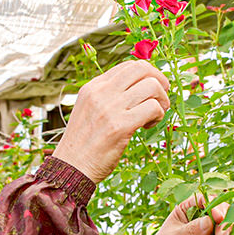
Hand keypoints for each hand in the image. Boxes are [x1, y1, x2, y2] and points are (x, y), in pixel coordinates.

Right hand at [52, 61, 169, 182]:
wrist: (71, 168)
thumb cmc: (84, 144)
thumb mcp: (90, 110)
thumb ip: (108, 97)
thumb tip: (137, 87)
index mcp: (93, 87)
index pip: (128, 66)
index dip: (147, 74)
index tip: (151, 90)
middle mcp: (101, 92)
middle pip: (142, 68)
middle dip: (160, 80)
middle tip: (161, 98)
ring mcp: (110, 108)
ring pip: (152, 86)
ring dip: (162, 101)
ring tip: (154, 116)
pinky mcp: (120, 126)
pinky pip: (153, 108)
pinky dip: (158, 116)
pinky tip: (147, 126)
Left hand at [134, 195, 231, 234]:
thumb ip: (191, 230)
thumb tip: (209, 222)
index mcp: (189, 209)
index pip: (205, 200)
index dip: (215, 206)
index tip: (218, 217)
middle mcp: (202, 218)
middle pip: (222, 211)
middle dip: (225, 222)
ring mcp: (211, 232)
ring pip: (229, 227)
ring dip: (230, 234)